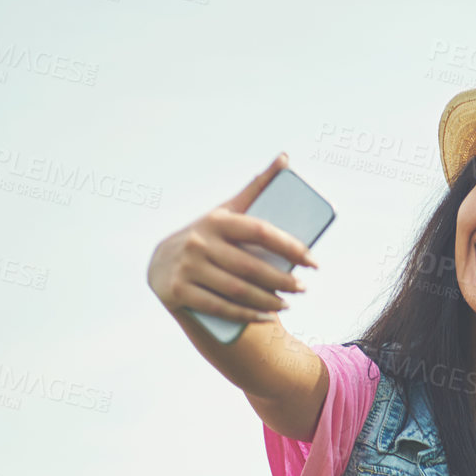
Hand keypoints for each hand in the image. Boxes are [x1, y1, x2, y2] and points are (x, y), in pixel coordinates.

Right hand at [146, 152, 319, 326]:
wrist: (162, 264)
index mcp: (217, 220)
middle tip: (303, 288)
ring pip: (237, 290)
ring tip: (289, 303)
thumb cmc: (207, 236)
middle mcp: (200, 242)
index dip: (290, 247)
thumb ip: (256, 188)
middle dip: (282, 280)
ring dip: (267, 300)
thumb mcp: (226, 212)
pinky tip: (266, 317)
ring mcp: (188, 267)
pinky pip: (219, 307)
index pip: (260, 232)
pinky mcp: (180, 292)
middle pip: (251, 266)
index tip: (313, 261)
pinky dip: (246, 314)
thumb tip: (285, 158)